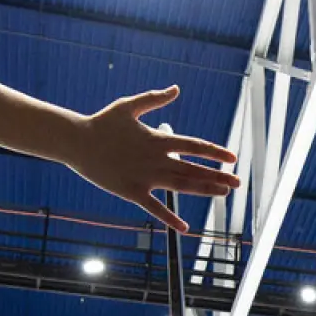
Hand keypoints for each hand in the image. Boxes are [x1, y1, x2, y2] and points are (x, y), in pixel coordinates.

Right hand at [64, 86, 238, 231]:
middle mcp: (156, 159)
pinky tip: (185, 227)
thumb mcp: (129, 106)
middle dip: (218, 176)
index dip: (215, 152)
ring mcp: (145, 177)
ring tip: (223, 193)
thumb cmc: (102, 123)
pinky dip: (170, 218)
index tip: (232, 157)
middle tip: (238, 183)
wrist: (77, 142)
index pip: (194, 145)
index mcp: (158, 139)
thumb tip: (176, 89)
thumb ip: (154, 99)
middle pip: (194, 169)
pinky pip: (155, 208)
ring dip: (204, 190)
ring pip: (181, 186)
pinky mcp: (132, 192)